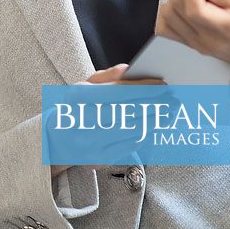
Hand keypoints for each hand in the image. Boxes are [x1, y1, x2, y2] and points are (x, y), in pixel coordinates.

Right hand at [50, 64, 164, 177]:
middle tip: (173, 100)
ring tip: (169, 113)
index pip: (118, 91)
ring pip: (132, 129)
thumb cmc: (75, 109)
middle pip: (128, 111)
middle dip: (154, 104)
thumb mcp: (82, 88)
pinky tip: (154, 127)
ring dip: (154, 120)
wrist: (55, 141)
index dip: (143, 87)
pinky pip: (129, 146)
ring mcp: (90, 142)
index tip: (163, 84)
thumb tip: (128, 69)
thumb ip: (106, 77)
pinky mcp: (99, 159)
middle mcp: (82, 120)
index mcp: (78, 97)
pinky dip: (145, 134)